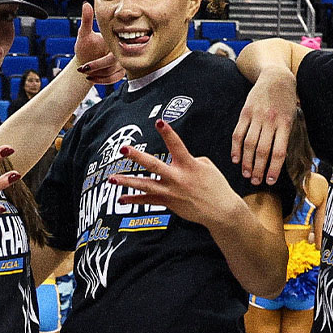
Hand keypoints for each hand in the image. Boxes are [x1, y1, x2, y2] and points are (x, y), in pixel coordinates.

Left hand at [73, 2, 124, 84]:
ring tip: (86, 73)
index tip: (84, 66)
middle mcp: (122, 51)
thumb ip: (86, 20)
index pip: (110, 56)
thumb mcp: (84, 34)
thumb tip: (86, 5)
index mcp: (116, 41)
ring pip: (113, 74)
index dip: (97, 63)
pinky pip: (114, 79)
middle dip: (96, 70)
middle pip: (112, 66)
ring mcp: (122, 62)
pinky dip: (102, 81)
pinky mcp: (121, 71)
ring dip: (98, 76)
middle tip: (83, 70)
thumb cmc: (85, 46)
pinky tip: (91, 78)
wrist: (86, 58)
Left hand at [110, 119, 242, 225]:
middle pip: (154, 165)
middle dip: (137, 157)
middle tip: (123, 148)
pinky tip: (121, 199)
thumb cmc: (216, 186)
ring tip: (112, 178)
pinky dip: (134, 200)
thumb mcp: (207, 166)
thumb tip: (176, 159)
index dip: (168, 133)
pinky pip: (148, 201)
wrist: (221, 211)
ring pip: (145, 185)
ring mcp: (171, 191)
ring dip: (127, 182)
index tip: (159, 122)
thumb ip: (189, 159)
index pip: (177, 145)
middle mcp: (177, 177)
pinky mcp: (168, 203)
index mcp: (189, 165)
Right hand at [231, 66, 295, 184]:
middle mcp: (270, 121)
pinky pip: (238, 133)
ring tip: (246, 173)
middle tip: (255, 181)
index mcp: (285, 124)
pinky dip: (236, 148)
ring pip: (249, 144)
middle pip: (262, 151)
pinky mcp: (245, 113)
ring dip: (246, 162)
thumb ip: (286, 135)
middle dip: (258, 169)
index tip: (270, 181)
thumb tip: (279, 158)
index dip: (274, 169)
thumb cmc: (286, 100)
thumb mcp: (292, 116)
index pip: (279, 152)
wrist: (276, 77)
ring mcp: (256, 117)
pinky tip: (236, 158)